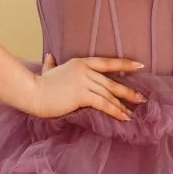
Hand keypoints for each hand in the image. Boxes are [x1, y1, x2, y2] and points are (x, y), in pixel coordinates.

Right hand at [27, 53, 144, 121]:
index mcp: (80, 62)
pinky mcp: (82, 95)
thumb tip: (49, 56)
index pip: (107, 62)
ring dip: (123, 105)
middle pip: (111, 81)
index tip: (140, 65)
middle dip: (127, 92)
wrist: (31, 92)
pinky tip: (123, 117)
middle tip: (141, 99)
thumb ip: (50, 64)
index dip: (124, 64)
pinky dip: (115, 111)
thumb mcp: (47, 70)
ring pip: (109, 94)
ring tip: (133, 113)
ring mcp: (84, 82)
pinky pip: (103, 103)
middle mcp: (85, 70)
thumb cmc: (38, 84)